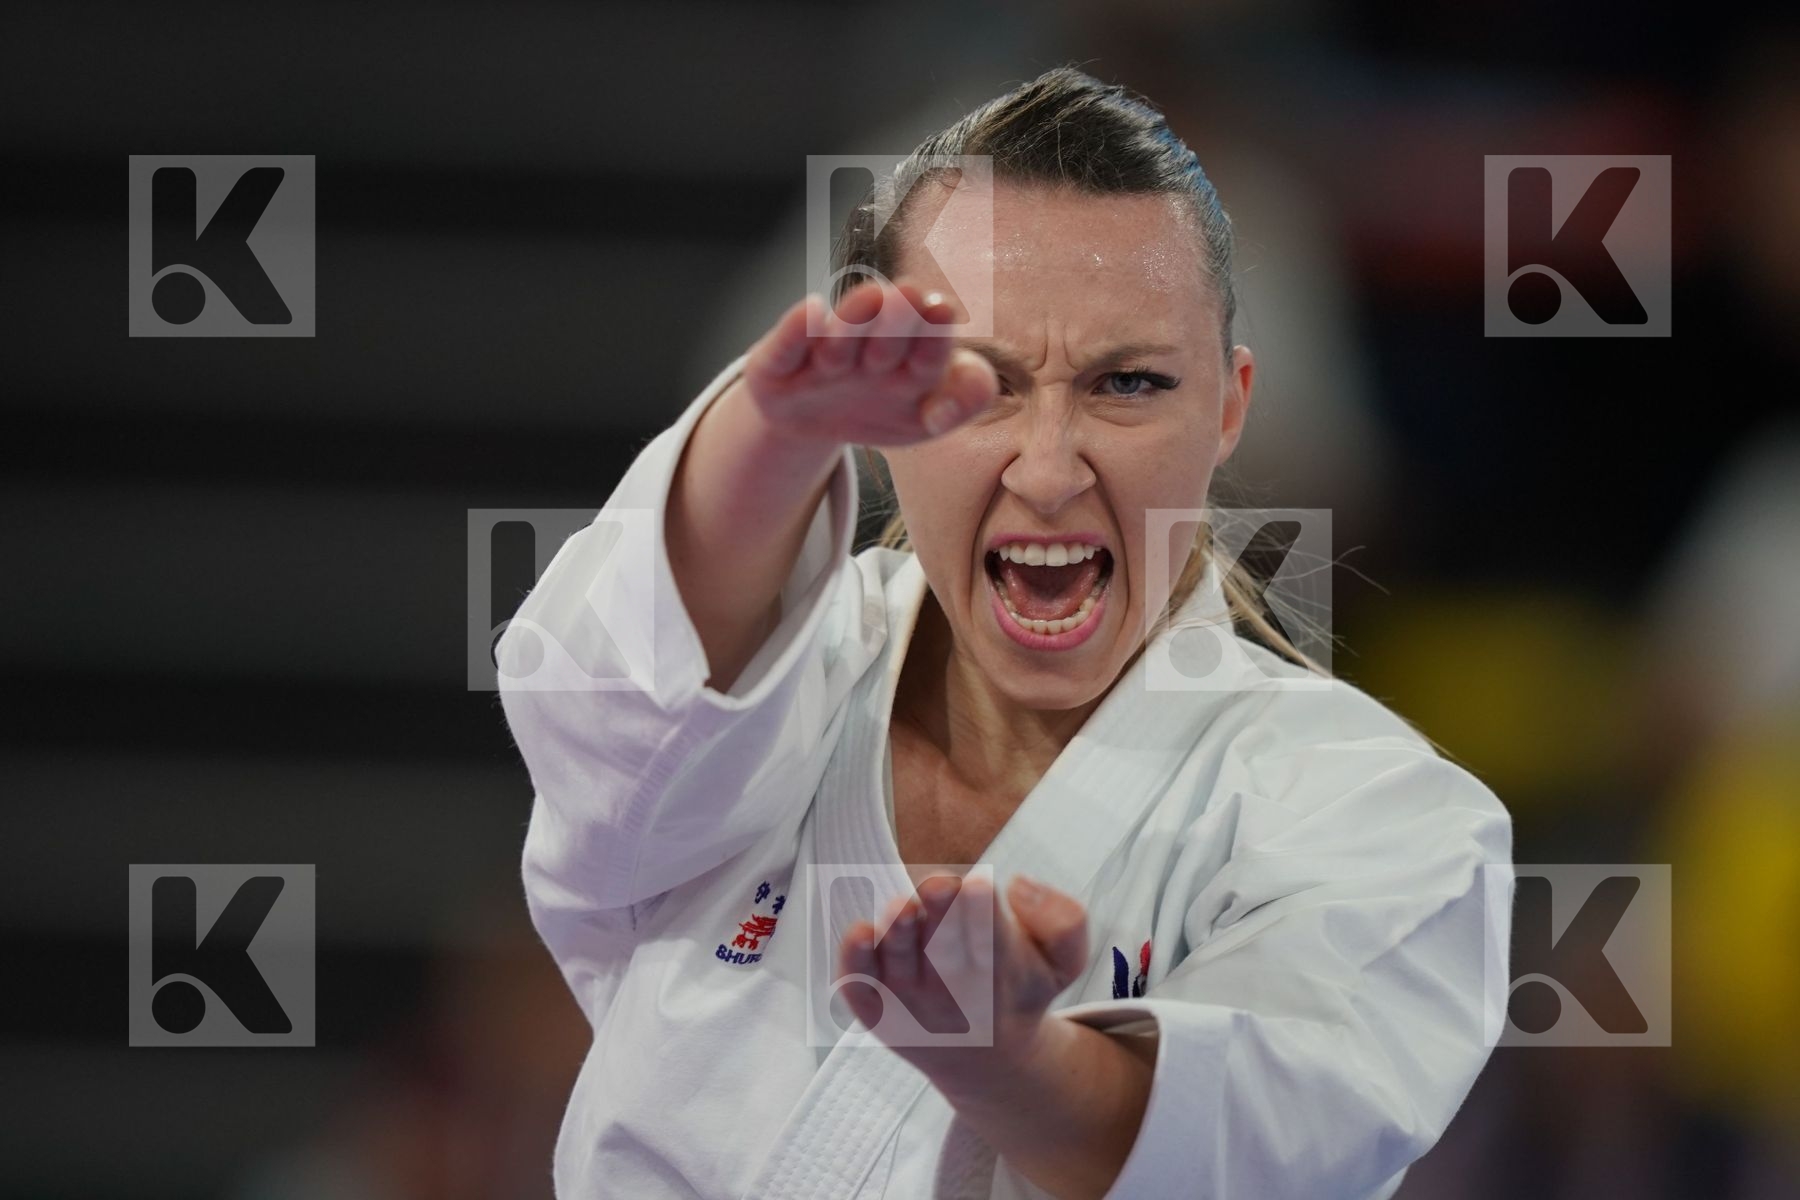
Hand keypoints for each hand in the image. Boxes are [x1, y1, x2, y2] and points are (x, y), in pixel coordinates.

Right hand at [741, 278, 998, 447]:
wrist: (812, 421)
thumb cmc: (879, 407)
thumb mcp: (924, 418)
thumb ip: (962, 401)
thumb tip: (942, 413)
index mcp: (913, 361)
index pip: (932, 351)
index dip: (936, 335)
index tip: (943, 310)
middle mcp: (868, 350)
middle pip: (887, 339)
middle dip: (900, 321)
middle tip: (913, 296)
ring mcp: (822, 358)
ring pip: (839, 342)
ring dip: (855, 321)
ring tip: (872, 298)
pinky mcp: (777, 366)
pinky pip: (786, 348)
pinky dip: (796, 330)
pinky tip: (811, 311)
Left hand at [835, 872, 1090, 1087]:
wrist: (987, 1061)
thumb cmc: (1021, 989)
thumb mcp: (1064, 961)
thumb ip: (1063, 921)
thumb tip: (1018, 885)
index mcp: (1005, 974)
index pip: (994, 942)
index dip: (983, 912)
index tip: (980, 884)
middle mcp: (955, 993)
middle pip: (945, 950)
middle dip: (941, 916)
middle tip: (939, 885)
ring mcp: (911, 1004)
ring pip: (901, 965)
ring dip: (898, 934)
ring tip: (902, 908)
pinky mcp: (877, 1010)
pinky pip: (860, 988)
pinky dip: (855, 963)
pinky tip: (858, 932)